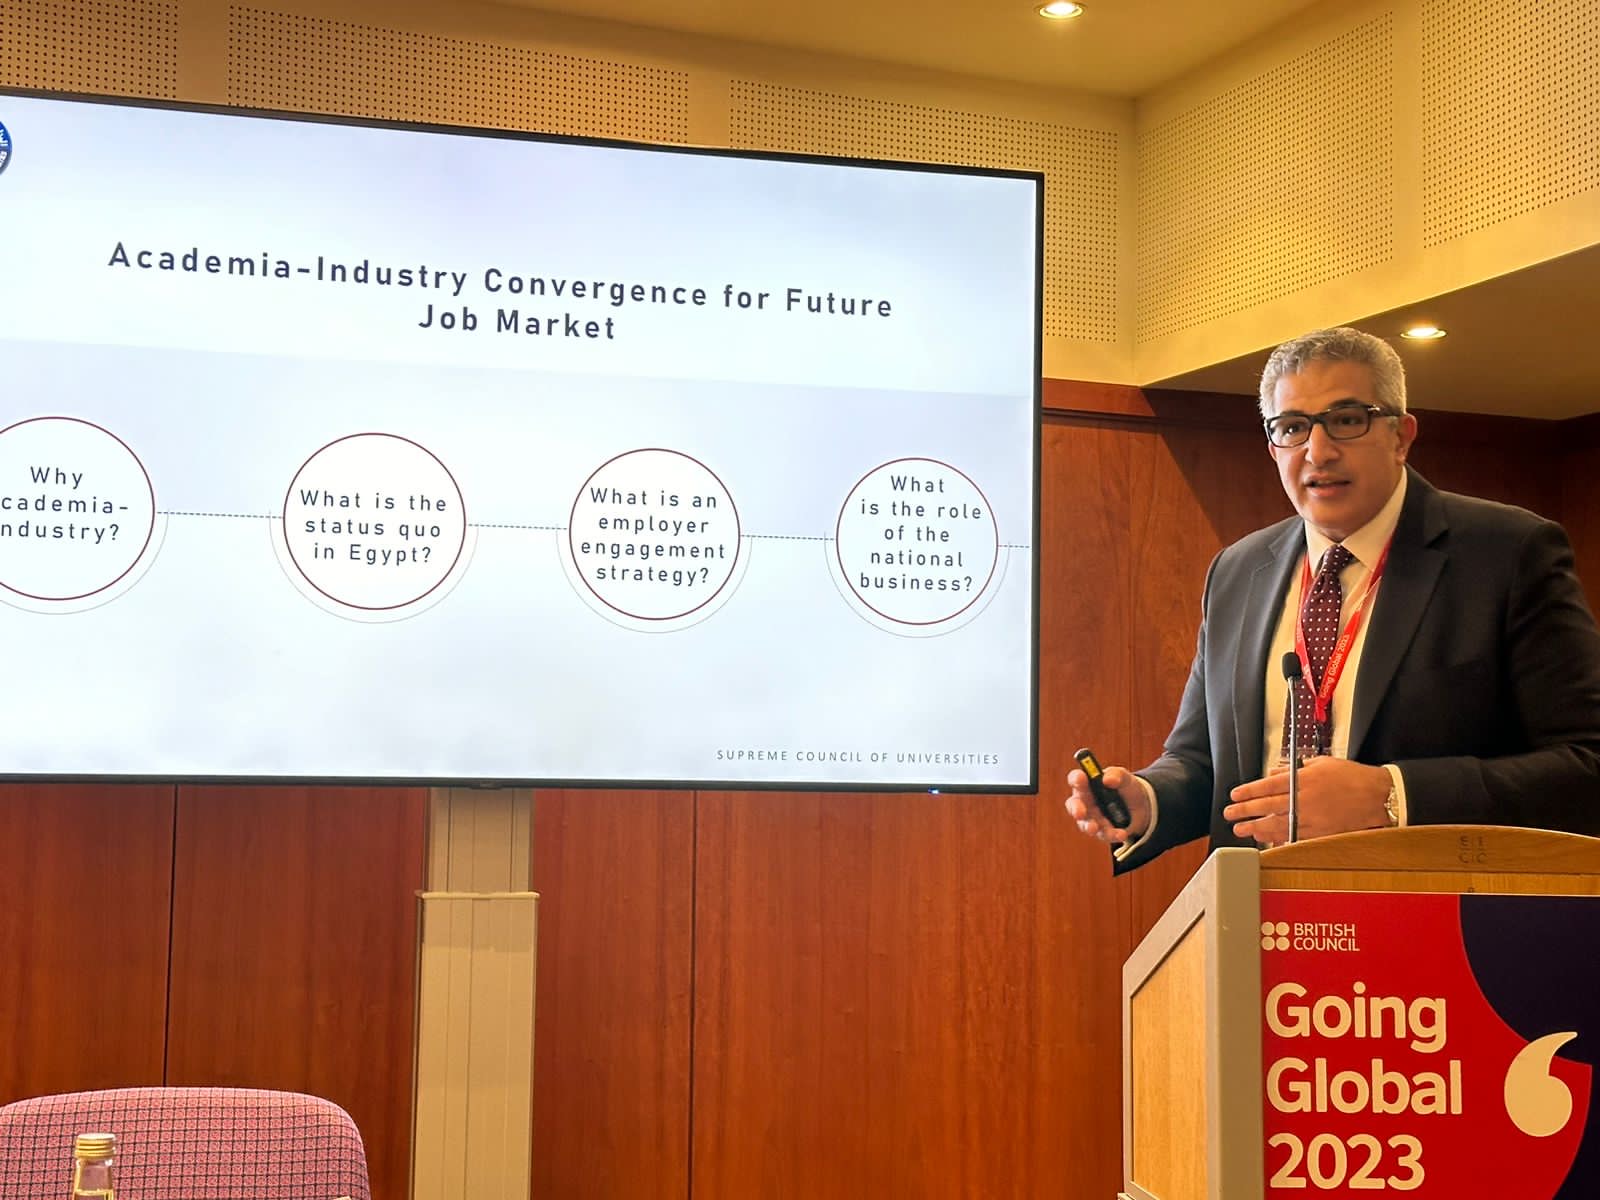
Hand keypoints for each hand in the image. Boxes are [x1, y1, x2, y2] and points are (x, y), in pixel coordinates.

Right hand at [1064, 764, 1149, 844]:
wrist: (1142, 807)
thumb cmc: (1126, 788)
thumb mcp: (1125, 778)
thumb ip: (1117, 775)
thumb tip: (1107, 779)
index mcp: (1087, 784)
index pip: (1076, 779)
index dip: (1076, 779)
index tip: (1081, 778)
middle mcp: (1086, 802)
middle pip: (1074, 805)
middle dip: (1076, 809)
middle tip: (1079, 812)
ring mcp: (1093, 818)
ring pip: (1086, 824)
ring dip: (1089, 826)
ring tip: (1094, 828)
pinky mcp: (1103, 831)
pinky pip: (1105, 835)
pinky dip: (1113, 835)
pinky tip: (1121, 834)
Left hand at [1223, 757, 1391, 845]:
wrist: (1378, 796)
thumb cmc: (1351, 776)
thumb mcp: (1321, 763)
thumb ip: (1294, 769)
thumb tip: (1273, 773)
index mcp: (1303, 780)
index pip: (1267, 786)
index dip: (1248, 792)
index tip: (1234, 795)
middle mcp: (1304, 800)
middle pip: (1267, 806)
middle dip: (1245, 811)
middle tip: (1229, 814)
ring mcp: (1312, 818)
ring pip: (1278, 825)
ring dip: (1256, 828)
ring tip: (1242, 829)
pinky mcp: (1321, 833)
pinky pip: (1295, 837)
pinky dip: (1278, 839)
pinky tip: (1266, 839)